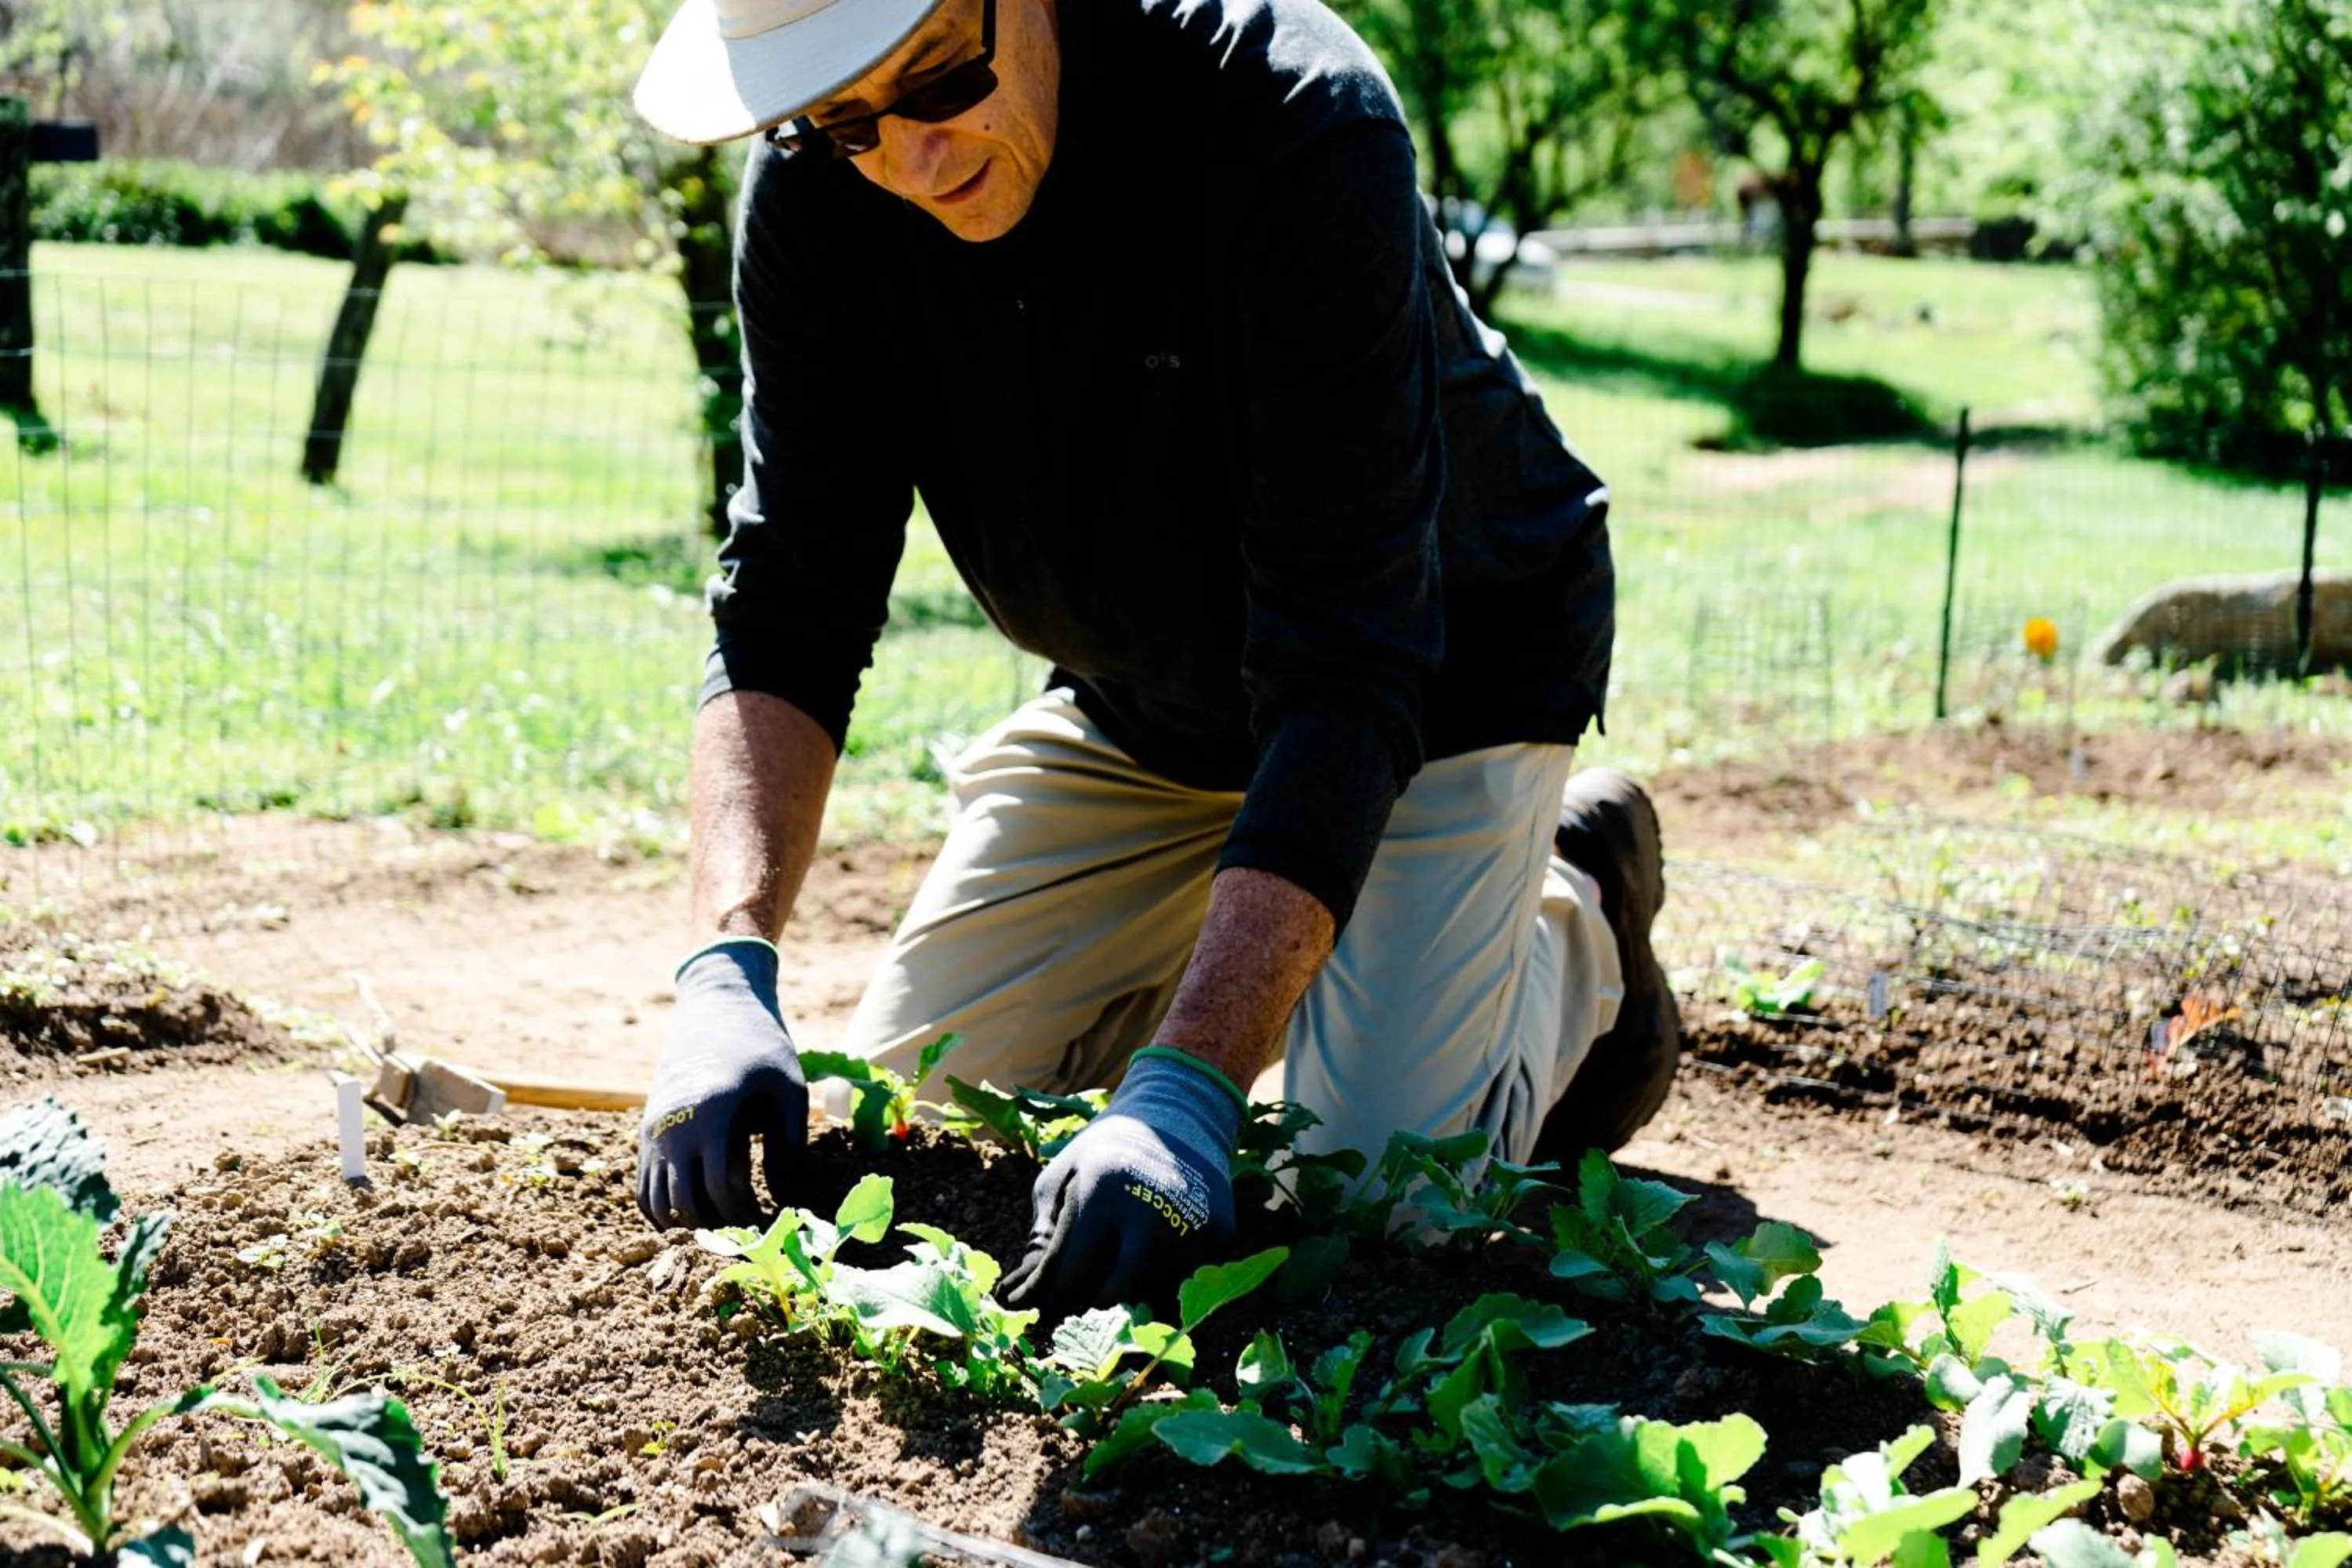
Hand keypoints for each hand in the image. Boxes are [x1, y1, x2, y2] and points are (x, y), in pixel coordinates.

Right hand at [636, 937, 806, 1230]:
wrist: (716, 1011)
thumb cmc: (762, 1049)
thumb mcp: (789, 1090)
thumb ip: (790, 1146)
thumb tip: (784, 1198)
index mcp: (712, 1112)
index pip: (718, 1188)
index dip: (743, 1216)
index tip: (766, 1227)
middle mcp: (674, 1125)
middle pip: (684, 1203)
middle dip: (716, 1228)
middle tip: (745, 1239)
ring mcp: (654, 1130)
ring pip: (657, 1201)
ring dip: (687, 1226)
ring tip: (722, 1233)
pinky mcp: (646, 1132)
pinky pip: (642, 1188)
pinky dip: (661, 1213)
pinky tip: (691, 1224)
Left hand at [1000, 1049, 1244, 1319]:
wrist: (1181, 1112)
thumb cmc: (1107, 1149)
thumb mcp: (1062, 1173)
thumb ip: (1043, 1230)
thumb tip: (1027, 1291)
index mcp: (1101, 1192)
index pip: (1074, 1272)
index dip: (1059, 1294)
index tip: (1055, 1299)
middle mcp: (1149, 1211)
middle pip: (1116, 1291)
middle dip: (1096, 1297)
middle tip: (1090, 1291)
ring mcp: (1189, 1223)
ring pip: (1153, 1287)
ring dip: (1136, 1281)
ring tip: (1130, 1248)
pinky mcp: (1220, 1233)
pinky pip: (1187, 1274)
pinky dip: (1170, 1268)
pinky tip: (1164, 1238)